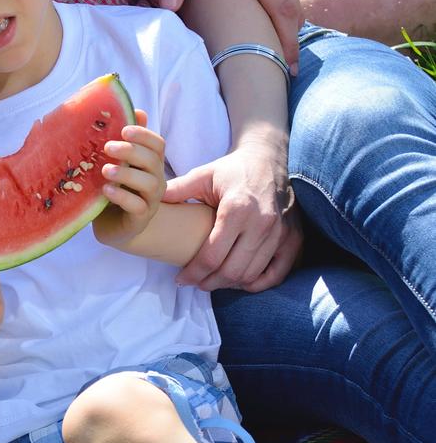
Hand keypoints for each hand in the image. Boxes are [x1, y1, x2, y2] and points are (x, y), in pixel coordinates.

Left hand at [92, 113, 166, 248]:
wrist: (111, 225)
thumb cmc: (113, 188)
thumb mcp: (114, 163)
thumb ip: (121, 140)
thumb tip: (133, 110)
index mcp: (150, 163)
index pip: (157, 144)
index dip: (143, 135)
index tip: (124, 129)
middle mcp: (155, 179)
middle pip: (153, 161)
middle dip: (132, 151)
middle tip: (107, 147)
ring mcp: (151, 200)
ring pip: (149, 183)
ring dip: (127, 174)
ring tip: (105, 170)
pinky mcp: (141, 219)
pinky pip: (138, 206)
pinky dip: (123, 197)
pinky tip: (107, 190)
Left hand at [165, 142, 303, 290]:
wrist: (270, 158)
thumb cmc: (233, 169)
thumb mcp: (203, 175)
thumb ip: (177, 190)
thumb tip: (148, 202)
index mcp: (237, 209)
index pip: (212, 256)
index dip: (193, 273)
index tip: (181, 280)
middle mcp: (262, 224)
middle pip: (231, 271)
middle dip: (209, 283)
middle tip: (195, 283)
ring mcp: (281, 233)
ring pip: (251, 275)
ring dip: (229, 284)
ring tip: (212, 281)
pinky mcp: (293, 238)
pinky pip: (276, 274)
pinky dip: (257, 283)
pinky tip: (240, 281)